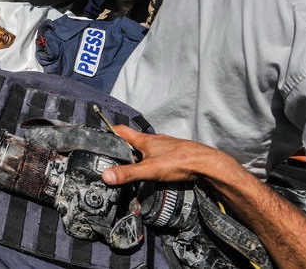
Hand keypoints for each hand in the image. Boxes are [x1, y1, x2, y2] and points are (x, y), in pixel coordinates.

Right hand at [100, 125, 229, 185]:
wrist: (205, 164)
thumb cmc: (179, 161)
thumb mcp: (148, 169)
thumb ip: (127, 173)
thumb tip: (107, 176)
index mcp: (144, 140)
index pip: (121, 130)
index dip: (109, 131)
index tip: (100, 134)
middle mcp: (153, 140)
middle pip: (132, 140)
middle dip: (123, 148)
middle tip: (113, 158)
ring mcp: (164, 146)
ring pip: (146, 148)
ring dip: (138, 155)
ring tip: (132, 167)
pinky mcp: (173, 154)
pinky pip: (157, 155)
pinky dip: (151, 161)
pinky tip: (153, 171)